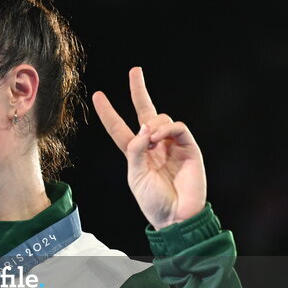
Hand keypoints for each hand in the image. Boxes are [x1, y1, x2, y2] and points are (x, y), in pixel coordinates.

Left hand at [92, 67, 205, 228]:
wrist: (177, 217)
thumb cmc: (154, 201)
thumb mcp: (135, 176)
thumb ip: (135, 149)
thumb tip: (144, 126)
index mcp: (136, 154)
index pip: (120, 128)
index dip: (109, 113)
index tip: (98, 96)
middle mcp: (154, 146)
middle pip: (145, 112)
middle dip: (139, 90)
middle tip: (134, 70)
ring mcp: (172, 145)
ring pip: (161, 119)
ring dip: (153, 124)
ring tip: (150, 139)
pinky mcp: (189, 148)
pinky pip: (177, 127)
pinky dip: (167, 128)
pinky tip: (159, 137)